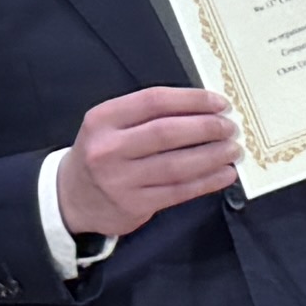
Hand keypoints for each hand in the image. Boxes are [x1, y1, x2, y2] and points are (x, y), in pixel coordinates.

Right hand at [56, 85, 244, 241]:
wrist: (72, 197)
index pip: (154, 101)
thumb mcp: (109, 126)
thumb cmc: (101, 154)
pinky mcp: (135, 204)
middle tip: (230, 128)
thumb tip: (203, 110)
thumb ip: (147, 116)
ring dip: (212, 155)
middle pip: (168, 132)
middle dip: (207, 128)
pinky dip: (207, 181)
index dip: (192, 100)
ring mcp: (121, 179)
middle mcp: (108, 148)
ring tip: (233, 150)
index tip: (219, 103)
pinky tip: (224, 174)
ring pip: (177, 164)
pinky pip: (179, 191)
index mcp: (103, 119)